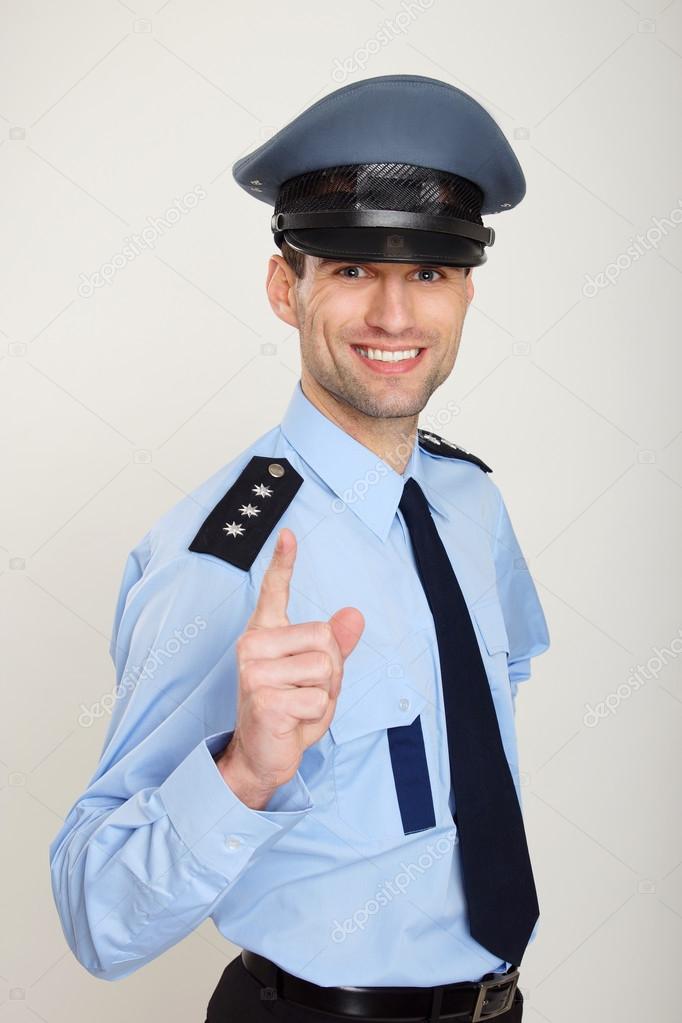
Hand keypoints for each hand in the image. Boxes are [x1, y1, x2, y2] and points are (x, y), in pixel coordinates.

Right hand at [216, 527, 364, 807]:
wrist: (262, 755)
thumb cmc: (289, 710)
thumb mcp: (319, 675)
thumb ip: (335, 645)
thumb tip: (355, 614)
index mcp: (265, 633)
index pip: (275, 591)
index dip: (283, 562)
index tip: (289, 534)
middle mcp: (253, 645)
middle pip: (325, 639)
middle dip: (331, 672)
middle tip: (305, 692)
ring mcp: (254, 671)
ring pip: (325, 669)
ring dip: (324, 695)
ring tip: (298, 706)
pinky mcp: (264, 697)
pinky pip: (319, 698)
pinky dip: (316, 715)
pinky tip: (292, 721)